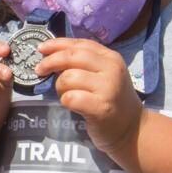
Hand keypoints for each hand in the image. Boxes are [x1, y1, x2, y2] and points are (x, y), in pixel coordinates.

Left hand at [37, 37, 142, 153]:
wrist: (132, 128)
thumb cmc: (112, 100)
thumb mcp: (103, 75)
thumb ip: (84, 63)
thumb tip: (52, 55)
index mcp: (111, 58)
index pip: (79, 44)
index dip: (57, 44)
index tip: (41, 49)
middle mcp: (111, 69)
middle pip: (72, 57)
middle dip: (51, 62)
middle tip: (39, 70)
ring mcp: (108, 88)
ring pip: (68, 78)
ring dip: (60, 87)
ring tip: (66, 94)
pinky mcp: (101, 108)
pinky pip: (71, 98)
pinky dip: (65, 101)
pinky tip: (72, 105)